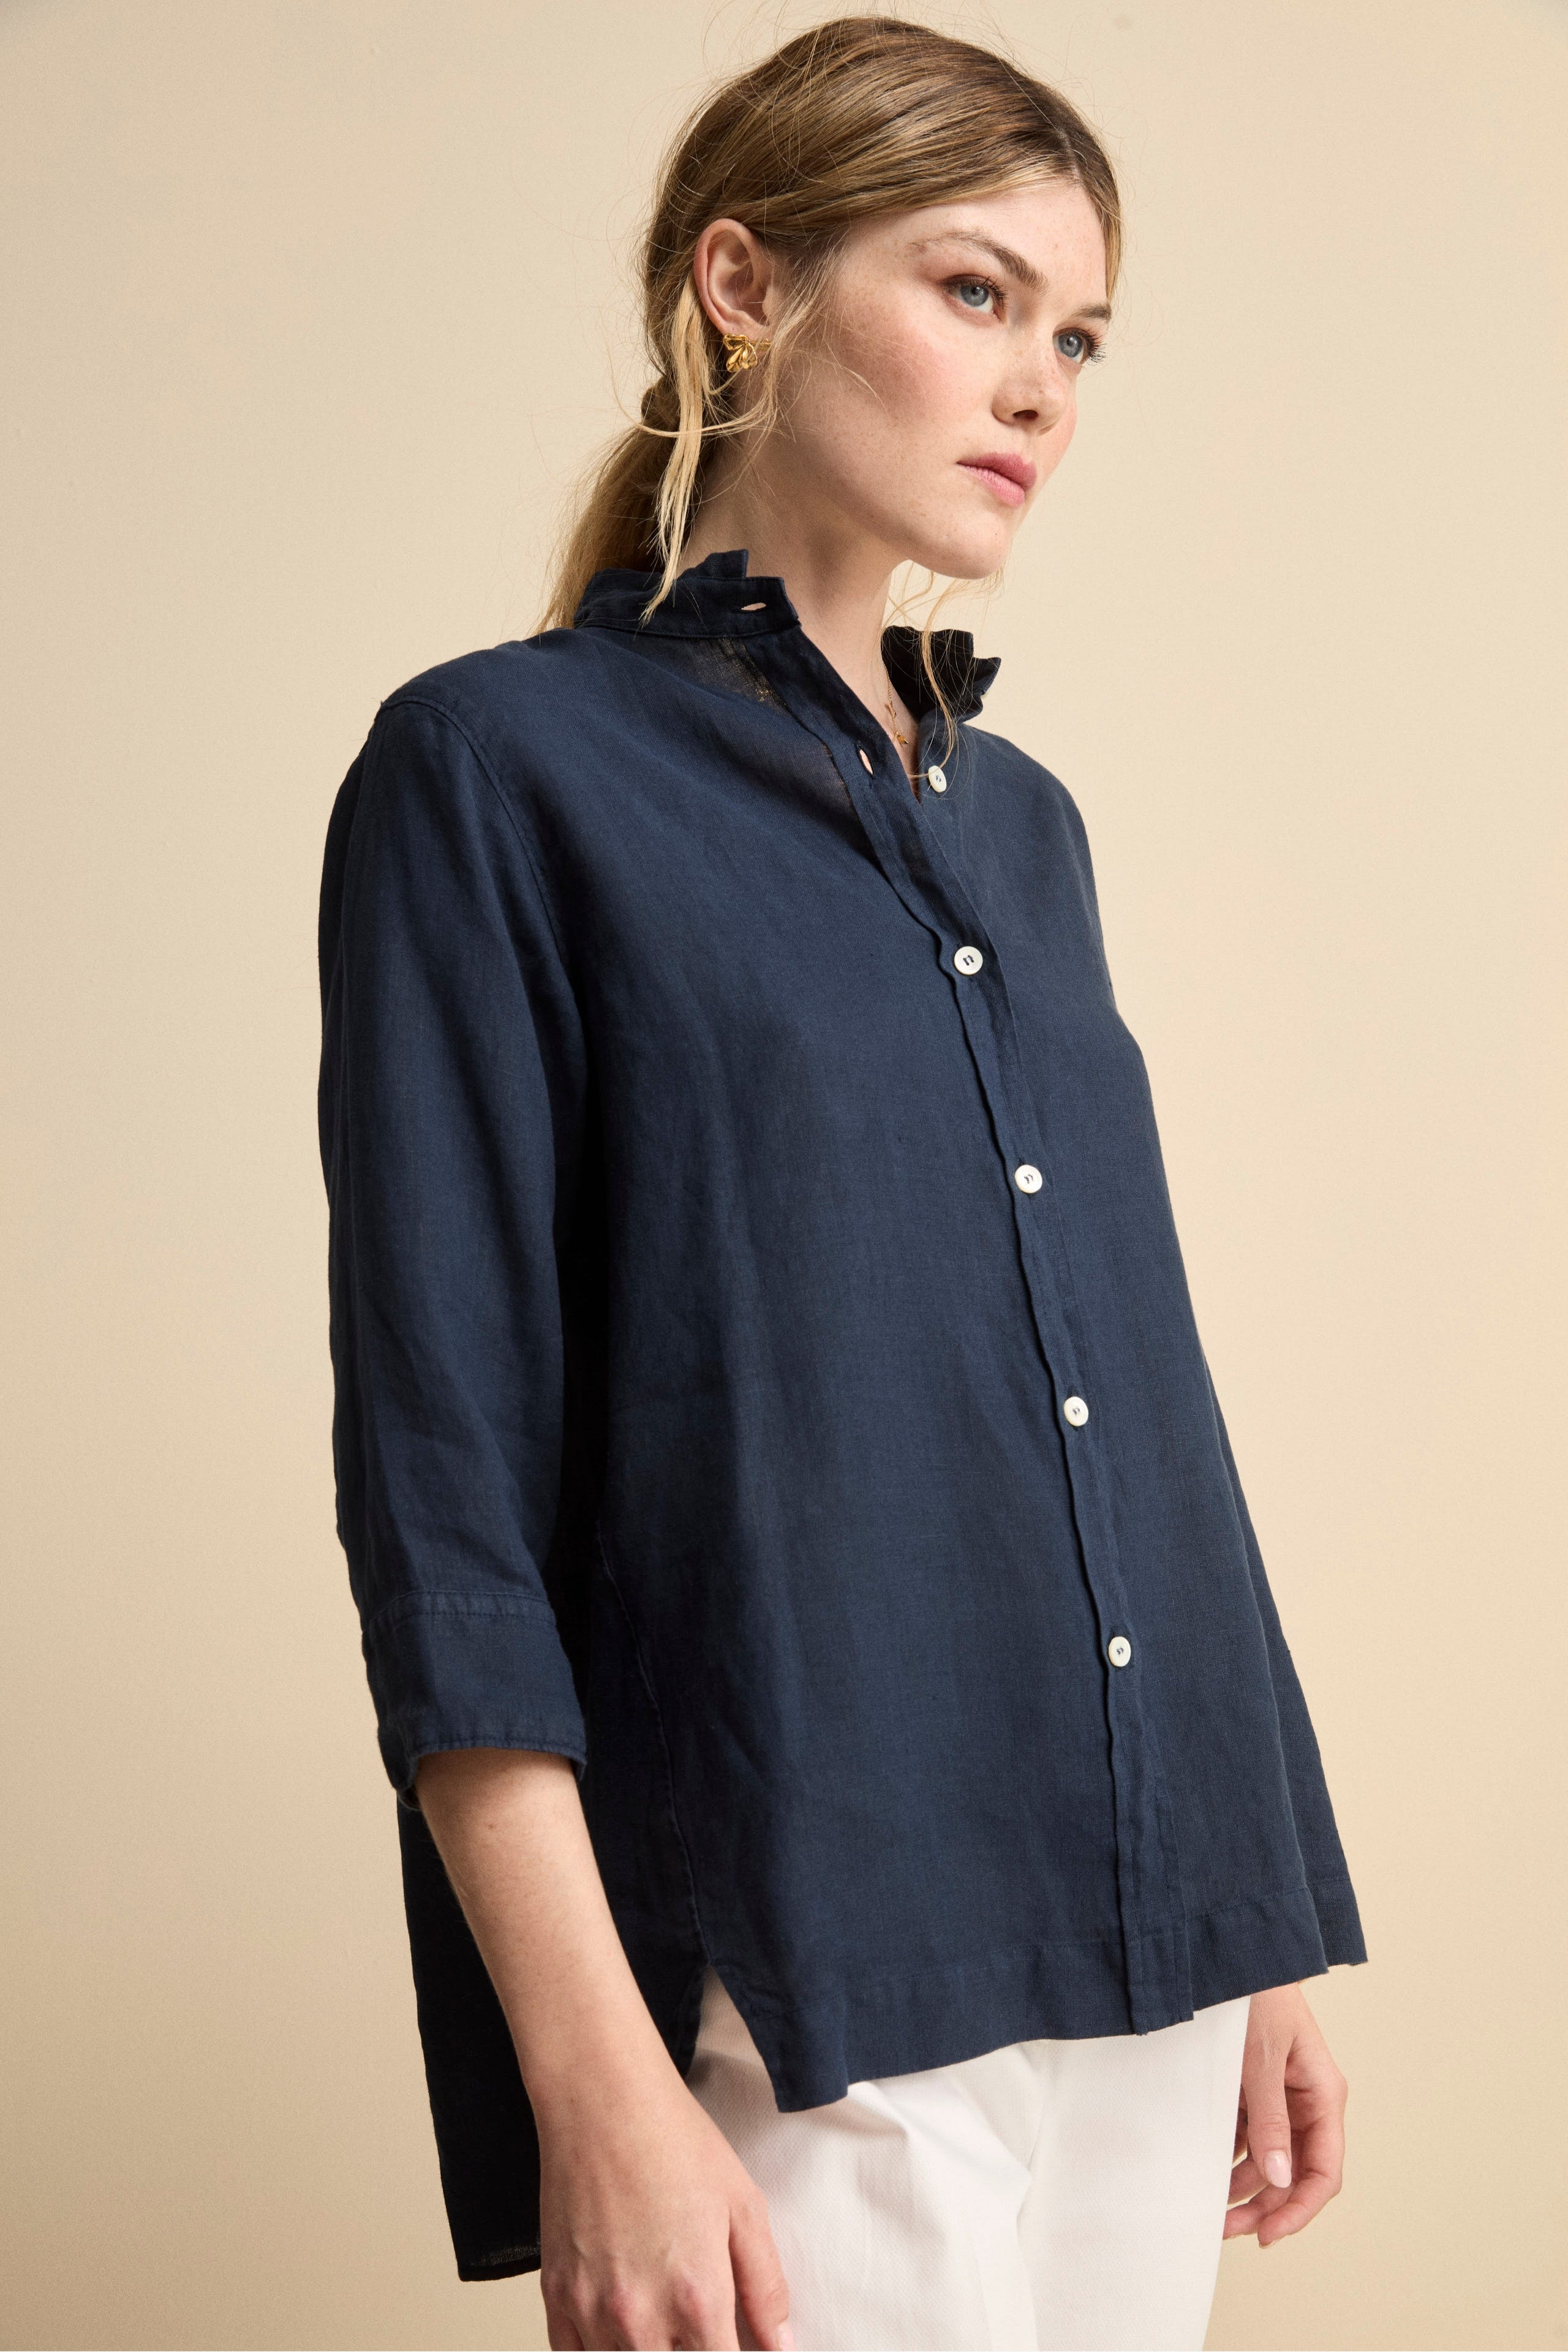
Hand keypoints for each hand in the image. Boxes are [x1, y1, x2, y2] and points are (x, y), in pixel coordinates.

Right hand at [536, 2055, 791, 2350]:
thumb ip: (766, 2287)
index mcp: (698, 2299)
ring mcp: (591, 2311)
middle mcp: (642, 2318)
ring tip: (663, 2321)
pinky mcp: (555, 2297)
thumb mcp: (743, 2207)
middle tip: (697, 2328)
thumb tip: (781, 2347)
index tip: (730, 2345)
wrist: (602, 2100)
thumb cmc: (673, 2142)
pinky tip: (619, 2331)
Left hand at [1225, 1982, 1347, 2247]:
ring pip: (1268, 2159)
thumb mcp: (1262, 2057)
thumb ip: (1270, 2118)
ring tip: (1208, 2207)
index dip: (1299, 2209)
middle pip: (1293, 2172)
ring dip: (1242, 2186)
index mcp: (1323, 2094)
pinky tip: (1205, 2168)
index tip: (1268, 2234)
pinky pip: (1247, 2134)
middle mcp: (1306, 2101)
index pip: (1323, 2170)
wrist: (1232, 1950)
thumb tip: (1279, 2177)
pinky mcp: (1252, 2087)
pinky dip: (1229, 2155)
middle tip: (1225, 2229)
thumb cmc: (1256, 1994)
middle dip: (1263, 2205)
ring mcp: (1278, 2096)